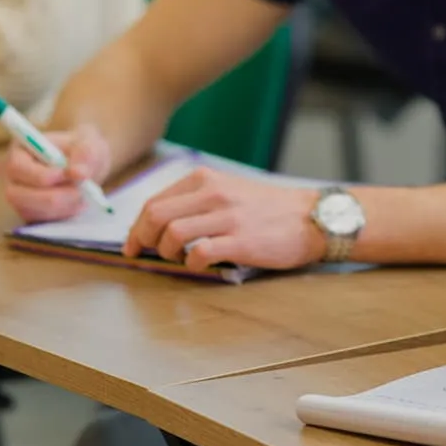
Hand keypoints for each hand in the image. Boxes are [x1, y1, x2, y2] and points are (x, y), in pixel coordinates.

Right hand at [0, 123, 110, 222]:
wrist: (84, 164)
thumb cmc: (80, 149)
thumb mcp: (87, 144)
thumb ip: (84, 156)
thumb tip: (80, 174)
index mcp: (18, 151)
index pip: (17, 167)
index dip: (42, 175)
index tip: (70, 175)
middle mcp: (12, 176)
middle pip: (17, 195)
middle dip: (52, 197)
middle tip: (80, 192)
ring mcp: (18, 198)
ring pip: (30, 211)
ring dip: (59, 207)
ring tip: (82, 197)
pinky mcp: (29, 213)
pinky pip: (39, 222)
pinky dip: (61, 215)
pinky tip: (77, 205)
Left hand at [123, 167, 321, 271]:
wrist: (311, 217)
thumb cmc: (268, 208)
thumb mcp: (228, 189)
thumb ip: (196, 200)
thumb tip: (159, 223)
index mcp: (205, 179)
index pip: (155, 202)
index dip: (137, 227)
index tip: (133, 244)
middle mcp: (213, 194)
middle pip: (156, 216)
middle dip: (141, 239)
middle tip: (144, 254)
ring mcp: (227, 217)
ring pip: (173, 234)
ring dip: (165, 252)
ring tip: (175, 259)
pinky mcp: (240, 241)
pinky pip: (199, 254)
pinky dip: (191, 264)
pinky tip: (198, 265)